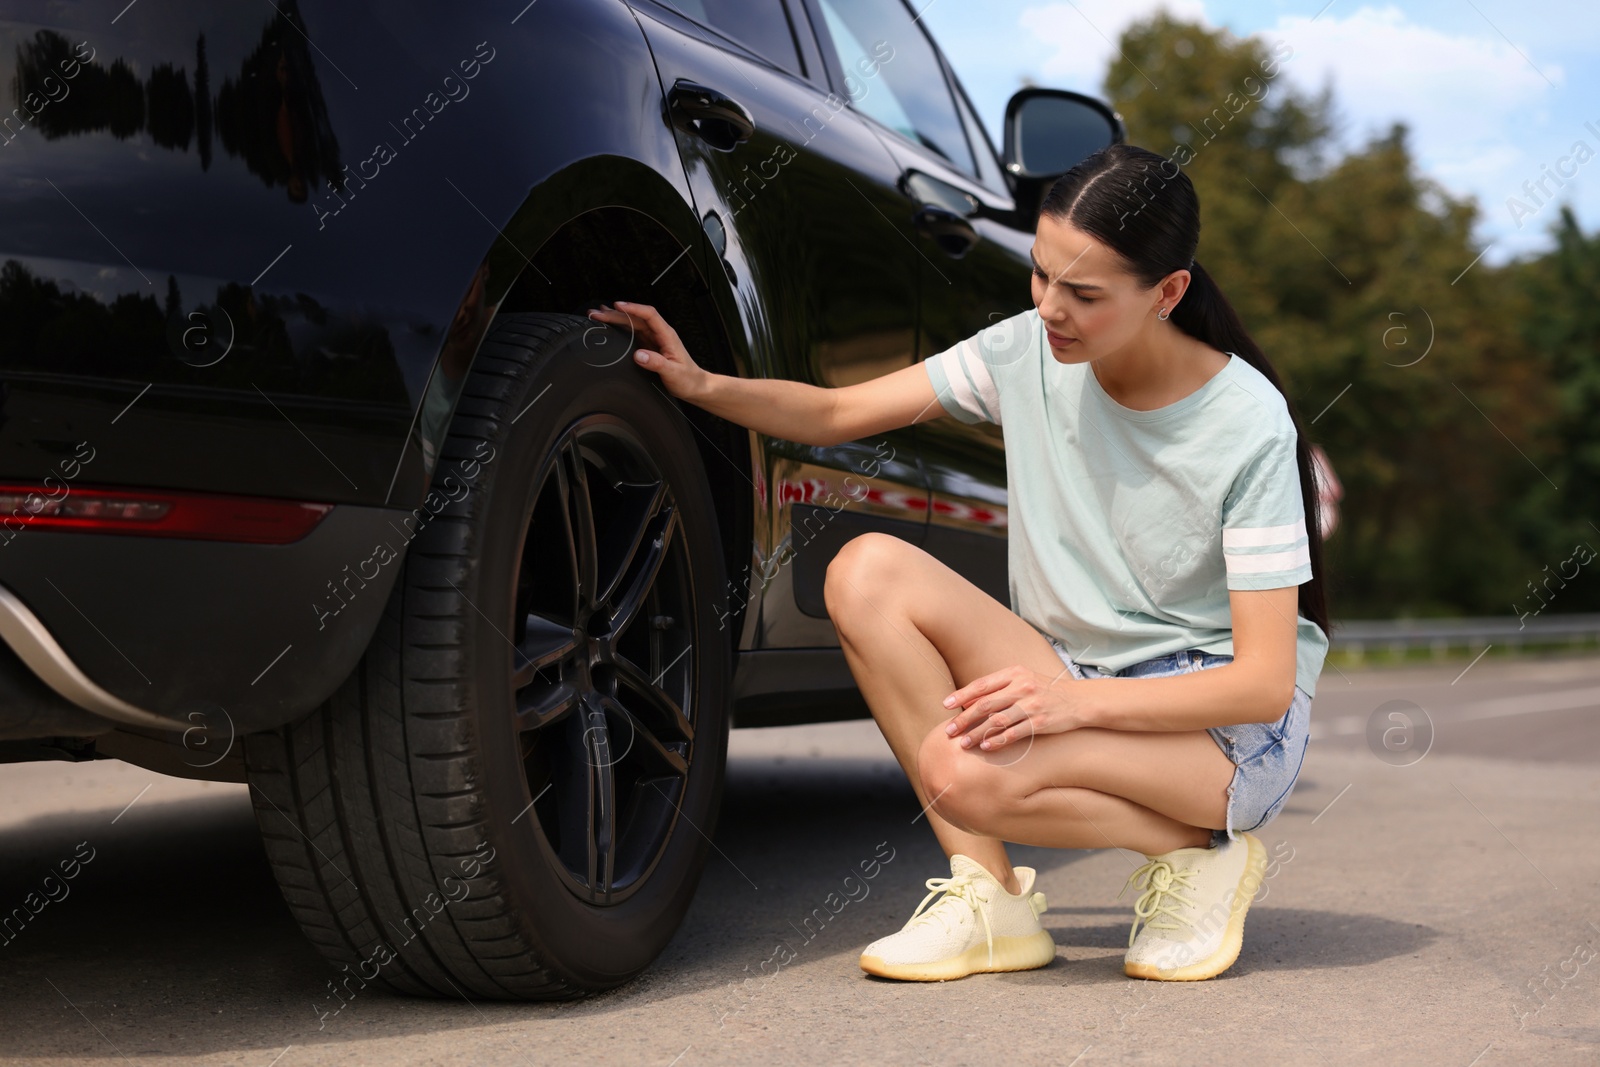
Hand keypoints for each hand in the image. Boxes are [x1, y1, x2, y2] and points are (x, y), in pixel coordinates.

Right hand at [585, 301, 709, 401]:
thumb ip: (657, 363)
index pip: (649, 315)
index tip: (618, 306)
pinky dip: (620, 329)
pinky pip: (632, 334)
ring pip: (632, 324)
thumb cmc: (688, 379)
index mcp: (667, 335)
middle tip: (597, 314)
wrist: (695, 387)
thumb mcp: (673, 373)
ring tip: (598, 316)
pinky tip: (610, 326)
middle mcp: (660, 334)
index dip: (633, 308)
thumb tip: (639, 355)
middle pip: (636, 318)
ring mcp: (653, 340)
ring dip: (615, 319)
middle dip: (616, 314)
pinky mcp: (649, 347)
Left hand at [941, 664, 1085, 749]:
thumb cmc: (1045, 691)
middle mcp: (1022, 687)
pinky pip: (1014, 733)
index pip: (982, 684)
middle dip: (964, 718)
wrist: (1079, 701)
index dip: (962, 695)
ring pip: (997, 721)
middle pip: (985, 704)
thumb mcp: (1023, 680)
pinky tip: (986, 747)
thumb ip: (999, 687)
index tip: (946, 705)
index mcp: (1015, 673)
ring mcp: (1031, 705)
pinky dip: (998, 741)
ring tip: (964, 743)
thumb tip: (968, 701)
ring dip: (977, 733)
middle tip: (949, 730)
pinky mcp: (1040, 722)